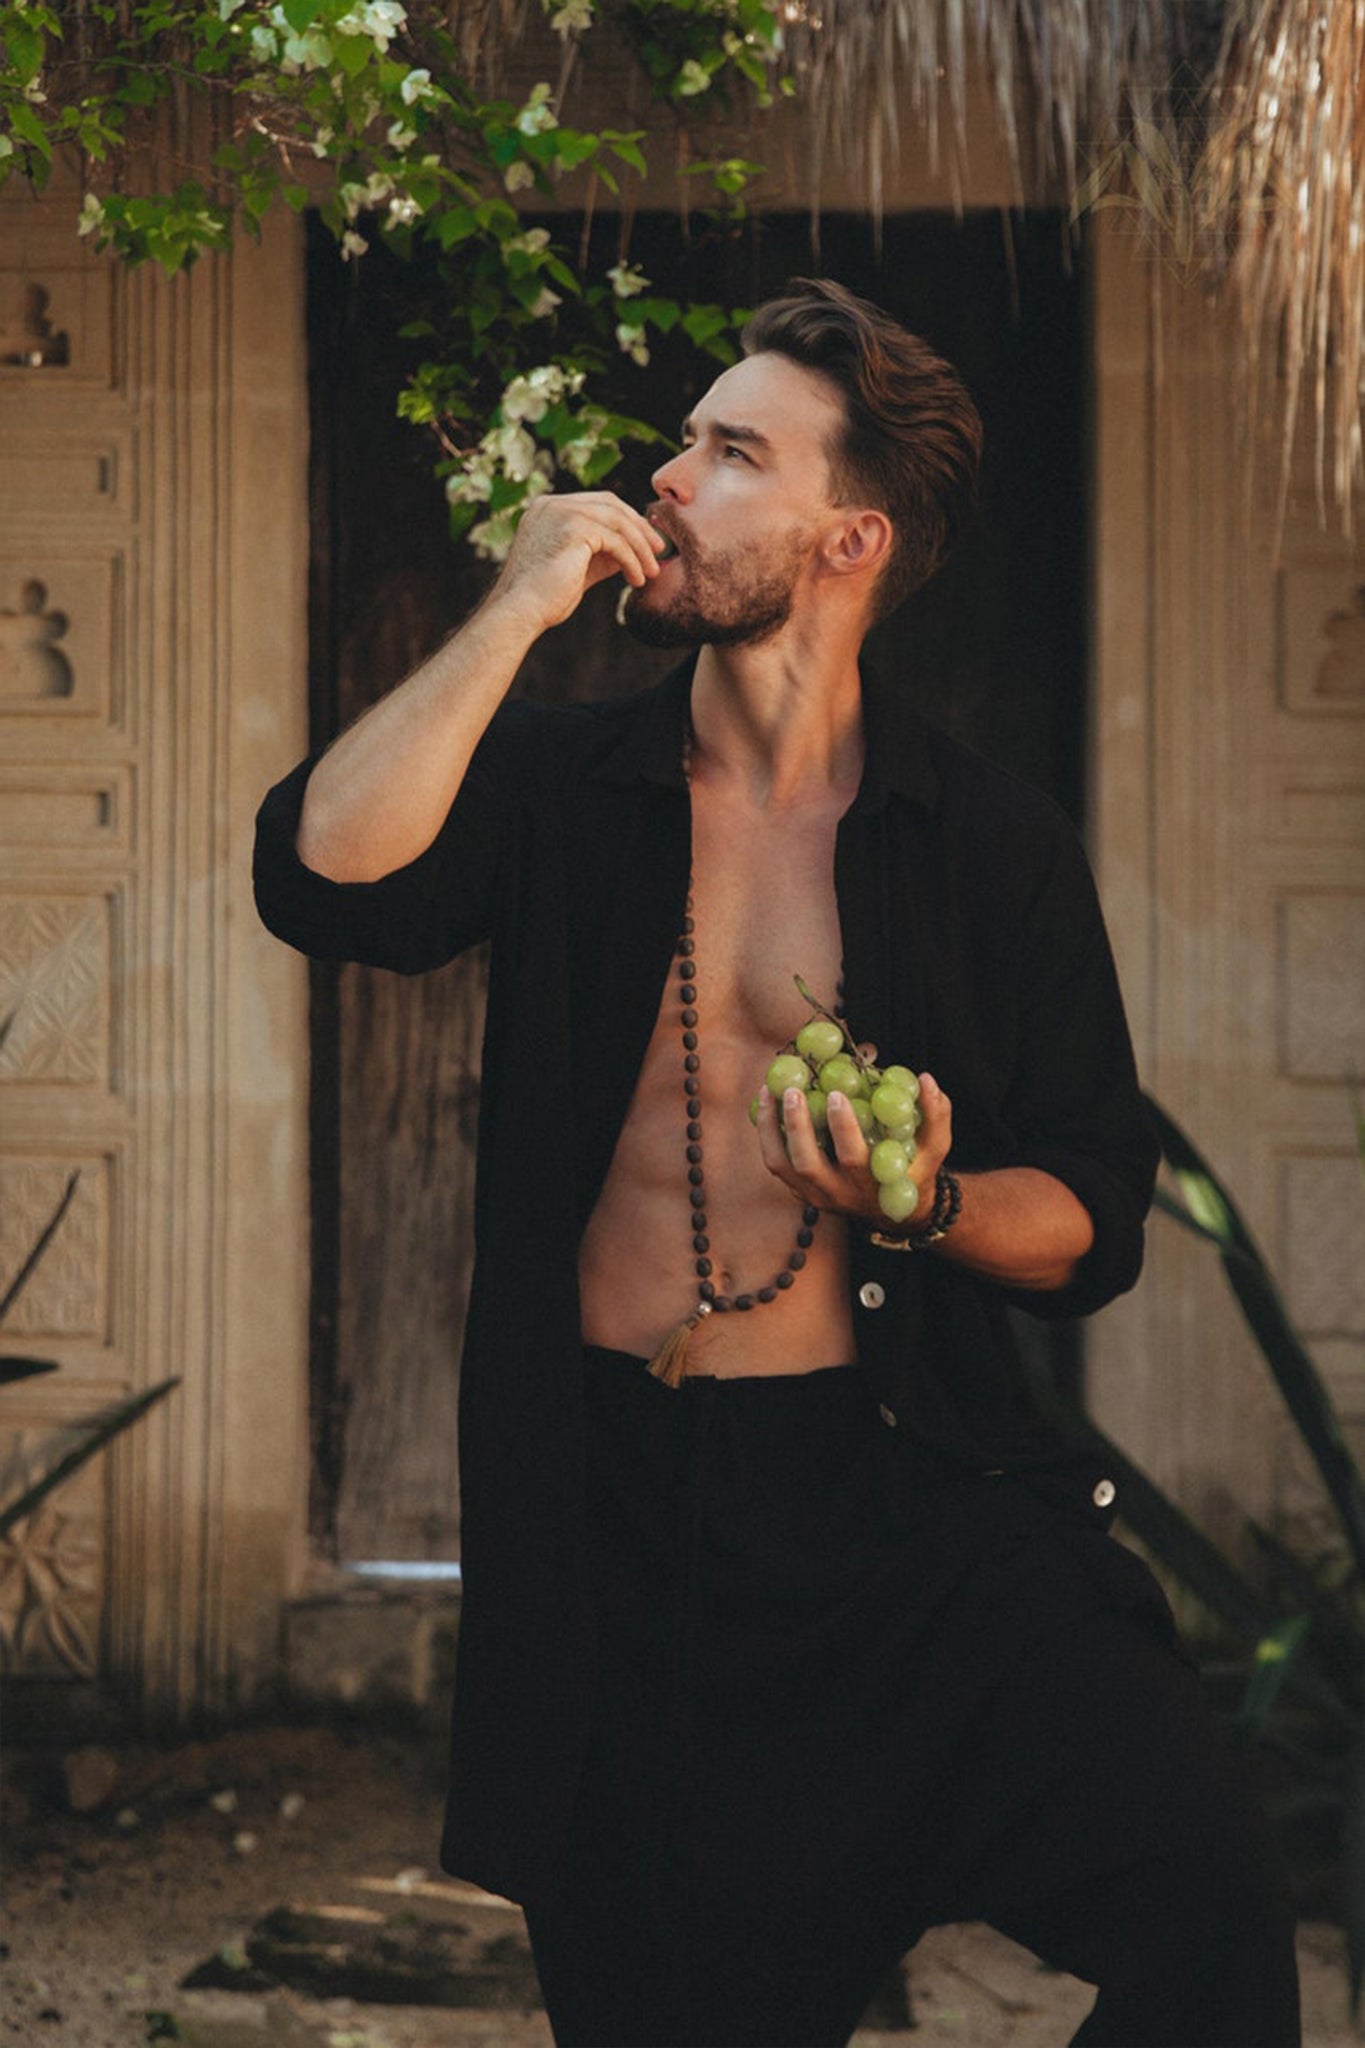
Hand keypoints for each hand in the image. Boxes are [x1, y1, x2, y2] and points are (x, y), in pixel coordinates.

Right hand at [491, 490, 665, 634]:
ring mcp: (562, 511)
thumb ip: (602, 554)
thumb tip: (635, 551)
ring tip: (652, 571)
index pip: (598, 504)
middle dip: (640, 527)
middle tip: (660, 550)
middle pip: (611, 504)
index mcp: (548, 508)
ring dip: (641, 547)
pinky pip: (616, 540)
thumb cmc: (544, 598)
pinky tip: (636, 579)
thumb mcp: (579, 568)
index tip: (647, 542)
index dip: (627, 520)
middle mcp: (553, 504)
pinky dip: (631, 560)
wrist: (519, 612)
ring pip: (617, 521)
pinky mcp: (574, 527)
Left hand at [754, 1072, 953, 1233]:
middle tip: (792, 1090)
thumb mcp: (934, 1148)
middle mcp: (837, 1194)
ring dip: (770, 1128)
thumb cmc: (914, 1170)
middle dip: (796, 1126)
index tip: (836, 1094)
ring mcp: (814, 1196)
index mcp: (870, 1185)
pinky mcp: (799, 1191)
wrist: (892, 1211)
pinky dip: (768, 1134)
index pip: (852, 1158)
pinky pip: (777, 1164)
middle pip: (806, 1164)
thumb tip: (925, 1079)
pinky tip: (767, 1103)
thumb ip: (936, 1115)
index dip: (843, 1127)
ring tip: (768, 1092)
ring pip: (782, 1165)